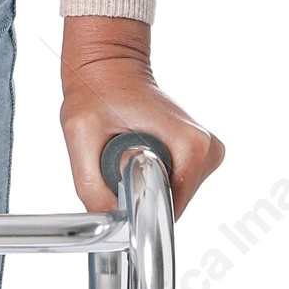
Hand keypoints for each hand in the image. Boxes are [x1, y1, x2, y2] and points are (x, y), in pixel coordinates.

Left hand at [60, 17, 223, 221]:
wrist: (109, 69)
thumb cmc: (97, 93)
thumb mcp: (80, 135)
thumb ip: (91, 185)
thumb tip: (111, 220)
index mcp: (191, 144)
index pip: (171, 206)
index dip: (140, 207)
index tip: (119, 188)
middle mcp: (207, 148)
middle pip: (173, 202)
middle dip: (142, 193)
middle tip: (118, 162)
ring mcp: (207, 152)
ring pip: (173, 195)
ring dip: (146, 184)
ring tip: (127, 153)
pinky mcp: (199, 154)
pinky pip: (175, 184)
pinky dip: (153, 177)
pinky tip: (138, 154)